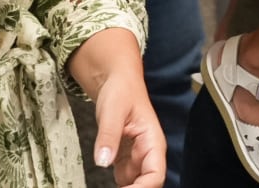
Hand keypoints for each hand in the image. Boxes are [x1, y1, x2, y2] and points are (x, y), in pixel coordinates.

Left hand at [92, 69, 166, 187]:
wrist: (116, 82)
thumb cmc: (121, 90)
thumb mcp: (112, 110)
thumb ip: (108, 135)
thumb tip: (103, 161)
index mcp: (152, 141)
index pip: (155, 175)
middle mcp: (147, 153)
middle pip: (147, 184)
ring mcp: (136, 158)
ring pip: (135, 185)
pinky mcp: (125, 160)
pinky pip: (124, 181)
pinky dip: (118, 187)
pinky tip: (105, 186)